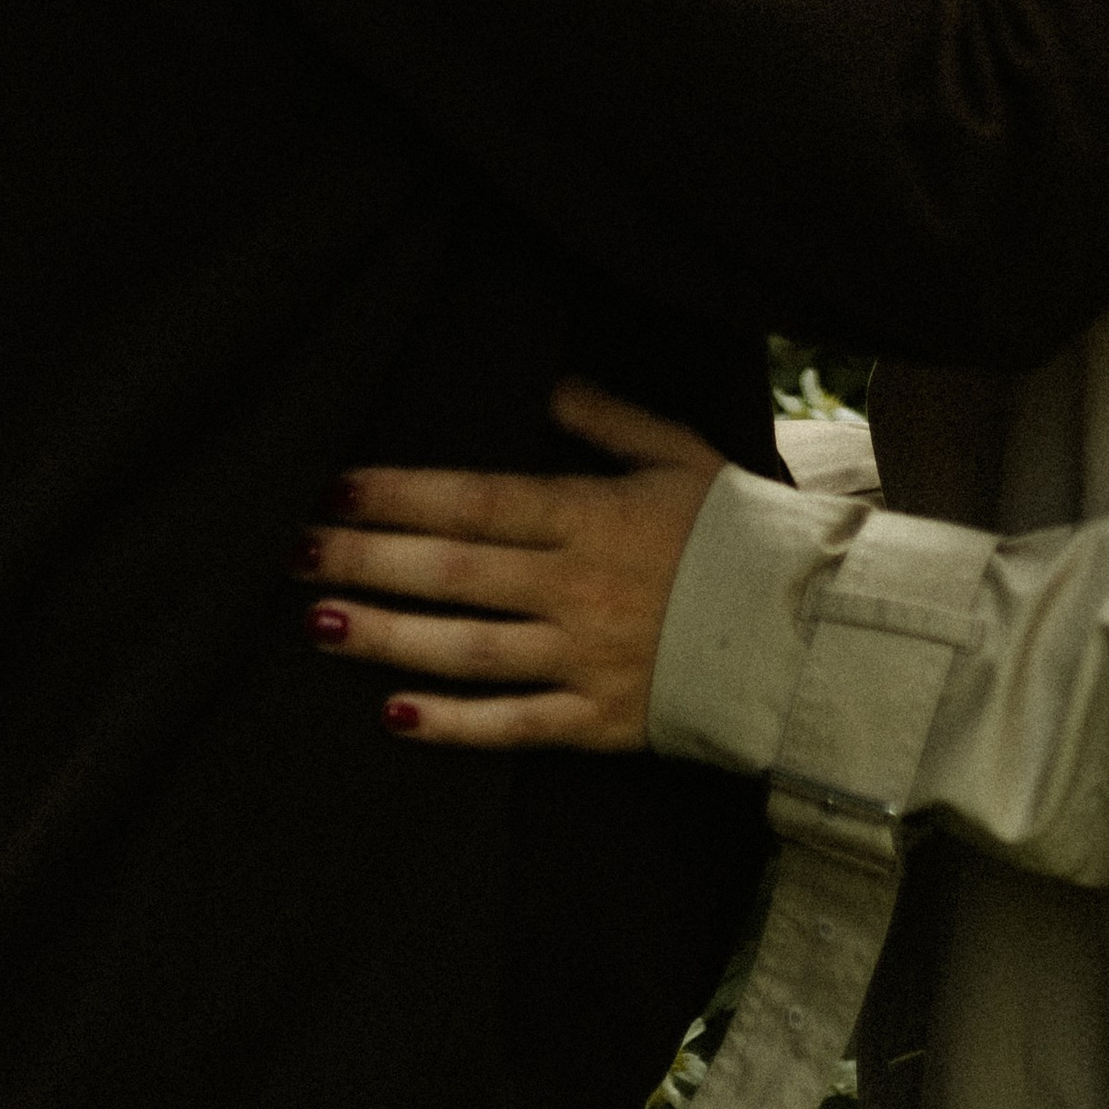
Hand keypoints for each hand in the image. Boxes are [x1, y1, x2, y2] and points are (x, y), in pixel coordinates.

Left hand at [296, 379, 723, 750]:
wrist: (815, 629)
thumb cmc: (743, 531)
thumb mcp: (681, 453)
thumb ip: (607, 419)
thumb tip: (546, 383)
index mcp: (593, 515)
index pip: (477, 500)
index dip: (400, 495)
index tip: (335, 487)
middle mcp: (579, 586)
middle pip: (454, 571)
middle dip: (366, 560)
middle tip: (292, 553)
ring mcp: (587, 657)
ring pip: (468, 649)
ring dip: (387, 637)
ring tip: (318, 624)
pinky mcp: (602, 722)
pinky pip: (514, 725)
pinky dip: (453, 724)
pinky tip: (395, 714)